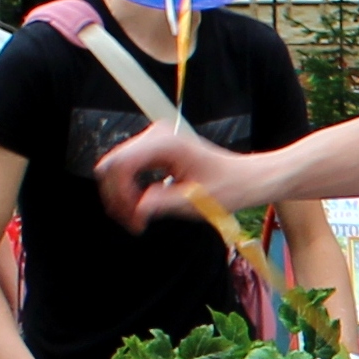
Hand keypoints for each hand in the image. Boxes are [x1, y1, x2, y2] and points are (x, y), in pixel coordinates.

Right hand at [91, 122, 272, 231]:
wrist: (246, 177)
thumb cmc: (228, 187)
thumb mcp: (193, 202)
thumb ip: (160, 204)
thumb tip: (135, 210)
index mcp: (165, 144)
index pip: (122, 166)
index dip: (121, 196)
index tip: (133, 220)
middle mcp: (156, 136)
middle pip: (113, 164)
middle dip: (117, 196)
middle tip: (133, 223)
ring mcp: (155, 140)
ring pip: (117, 167)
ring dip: (122, 195)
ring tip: (137, 219)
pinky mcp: (156, 148)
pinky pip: (129, 168)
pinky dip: (130, 189)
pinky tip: (142, 207)